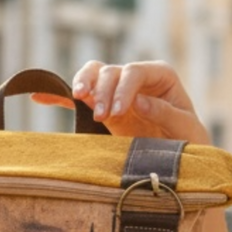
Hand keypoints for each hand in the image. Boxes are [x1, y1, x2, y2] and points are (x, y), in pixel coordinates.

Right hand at [32, 60, 211, 143]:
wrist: (184, 160)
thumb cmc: (191, 142)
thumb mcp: (187, 129)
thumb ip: (166, 113)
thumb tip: (138, 100)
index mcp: (160, 77)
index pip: (135, 72)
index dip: (124, 88)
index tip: (118, 112)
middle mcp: (137, 79)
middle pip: (111, 71)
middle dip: (103, 90)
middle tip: (101, 117)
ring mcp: (119, 91)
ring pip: (94, 74)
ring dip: (84, 85)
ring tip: (79, 100)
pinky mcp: (105, 107)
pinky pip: (81, 95)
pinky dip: (61, 95)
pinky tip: (40, 96)